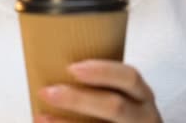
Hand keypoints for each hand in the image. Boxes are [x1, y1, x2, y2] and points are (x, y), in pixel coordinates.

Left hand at [34, 59, 161, 122]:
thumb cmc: (119, 113)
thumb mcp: (121, 96)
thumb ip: (100, 87)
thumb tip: (55, 71)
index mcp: (142, 96)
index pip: (129, 78)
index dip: (102, 72)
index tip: (72, 68)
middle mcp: (143, 117)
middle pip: (116, 107)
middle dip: (79, 99)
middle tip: (48, 92)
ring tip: (41, 117)